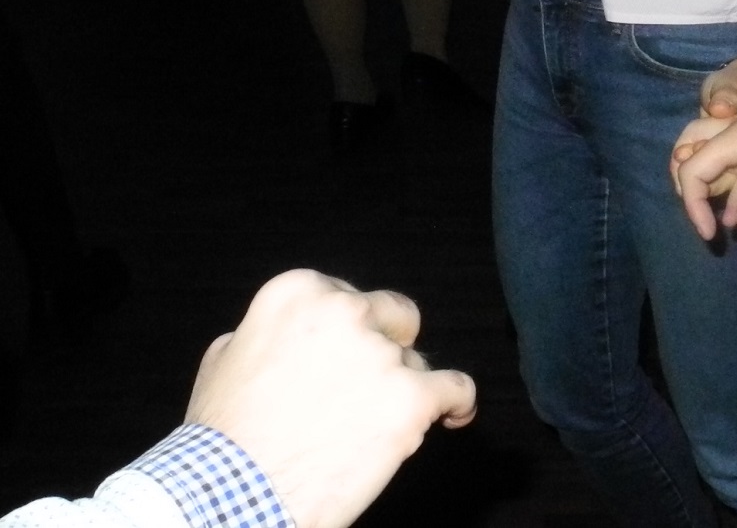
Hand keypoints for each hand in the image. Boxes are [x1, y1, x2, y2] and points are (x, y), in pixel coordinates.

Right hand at [184, 270, 476, 527]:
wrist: (231, 499)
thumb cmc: (221, 441)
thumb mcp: (223, 362)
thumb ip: (265, 332)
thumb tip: (287, 332)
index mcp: (301, 293)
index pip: (351, 299)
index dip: (352, 334)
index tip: (346, 358)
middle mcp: (345, 312)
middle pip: (393, 322)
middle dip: (387, 350)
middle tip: (366, 389)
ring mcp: (382, 356)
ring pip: (416, 363)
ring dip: (402, 391)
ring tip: (368, 430)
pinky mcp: (411, 399)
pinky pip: (457, 389)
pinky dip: (457, 403)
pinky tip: (454, 414)